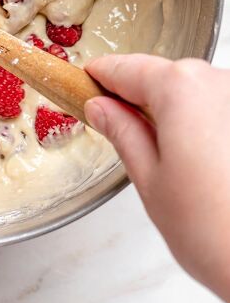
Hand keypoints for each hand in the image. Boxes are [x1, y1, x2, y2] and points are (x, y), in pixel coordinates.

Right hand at [86, 54, 229, 302]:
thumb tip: (102, 109)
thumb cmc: (219, 234)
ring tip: (169, 162)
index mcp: (180, 88)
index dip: (100, 78)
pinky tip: (205, 164)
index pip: (125, 69)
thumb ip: (122, 133)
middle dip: (140, 99)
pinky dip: (207, 125)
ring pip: (196, 92)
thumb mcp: (150, 181)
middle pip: (163, 76)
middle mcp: (218, 81)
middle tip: (118, 129)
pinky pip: (221, 108)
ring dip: (178, 113)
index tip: (85, 85)